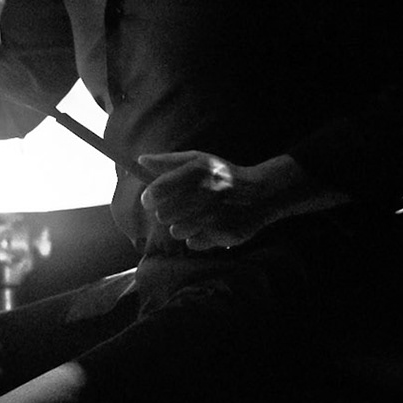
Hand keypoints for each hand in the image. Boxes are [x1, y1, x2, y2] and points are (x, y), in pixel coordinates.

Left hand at [136, 151, 342, 250]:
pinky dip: (198, 238)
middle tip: (179, 208)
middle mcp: (206, 193)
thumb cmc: (223, 176)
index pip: (158, 191)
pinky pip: (194, 243)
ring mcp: (216, 216)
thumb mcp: (198, 161)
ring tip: (195, 217)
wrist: (261, 193)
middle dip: (166, 213)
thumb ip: (168, 161)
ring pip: (177, 231)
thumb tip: (140, 160)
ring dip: (181, 226)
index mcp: (197, 172)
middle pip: (164, 215)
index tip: (149, 200)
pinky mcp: (224, 235)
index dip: (149, 198)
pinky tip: (209, 227)